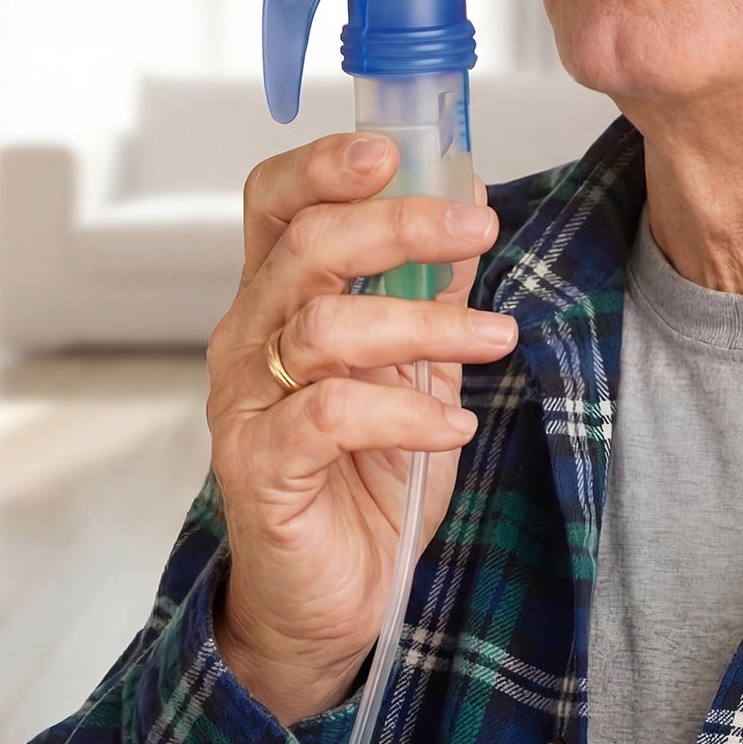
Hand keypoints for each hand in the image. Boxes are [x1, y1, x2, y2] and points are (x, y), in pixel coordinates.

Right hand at [205, 132, 511, 722]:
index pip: (276, 201)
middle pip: (307, 247)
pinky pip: (330, 414)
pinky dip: (404, 409)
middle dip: (400, 226)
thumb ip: (430, 286)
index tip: (392, 149)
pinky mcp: (260, 464)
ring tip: (496, 339)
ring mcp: (245, 400)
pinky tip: (452, 424)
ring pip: (326, 328)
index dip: (323, 164)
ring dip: (425, 324)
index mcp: (280, 295)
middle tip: (479, 229)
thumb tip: (469, 203)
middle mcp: (249, 335)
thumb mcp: (415, 362)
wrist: (332, 594)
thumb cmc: (368, 468)